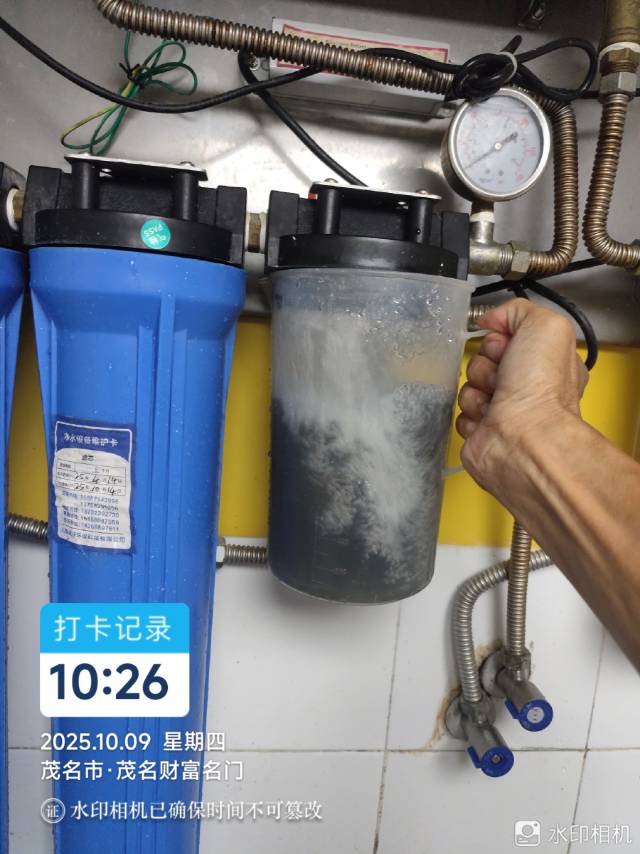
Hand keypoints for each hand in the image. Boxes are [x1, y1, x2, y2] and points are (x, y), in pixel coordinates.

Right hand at [456, 299, 588, 493]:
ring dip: (477, 390)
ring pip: (469, 384)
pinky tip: (488, 420)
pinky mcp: (482, 431)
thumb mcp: (546, 326)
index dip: (501, 339)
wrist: (524, 438)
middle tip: (502, 376)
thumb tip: (491, 320)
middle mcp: (527, 386)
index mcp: (545, 362)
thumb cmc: (541, 387)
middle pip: (483, 359)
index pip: (506, 336)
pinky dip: (470, 413)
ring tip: (496, 402)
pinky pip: (460, 411)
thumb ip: (518, 310)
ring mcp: (503, 409)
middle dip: (486, 364)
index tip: (508, 347)